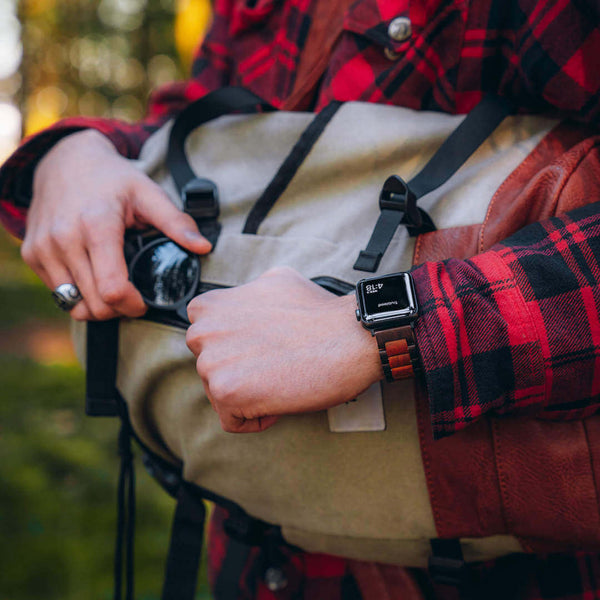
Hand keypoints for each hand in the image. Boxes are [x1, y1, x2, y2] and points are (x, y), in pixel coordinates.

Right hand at [21, 129, 211, 320]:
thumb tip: (204, 247)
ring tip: (114, 292)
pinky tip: (93, 280)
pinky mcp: (32, 254)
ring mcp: (44, 248)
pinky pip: (57, 294)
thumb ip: (176, 222)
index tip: (143, 302)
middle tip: (132, 299)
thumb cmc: (111, 178)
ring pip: (72, 305)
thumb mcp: (148, 193)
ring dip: (97, 307)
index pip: (112, 288)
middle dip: (118, 310)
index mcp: (97, 226)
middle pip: (94, 304)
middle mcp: (65, 239)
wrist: (64, 160)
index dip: (132, 304)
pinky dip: (77, 296)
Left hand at [186, 267, 381, 432]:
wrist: (349, 337)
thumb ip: (247, 295)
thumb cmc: (320, 313)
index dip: (236, 347)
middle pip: (211, 368)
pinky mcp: (226, 393)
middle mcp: (204, 331)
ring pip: (221, 394)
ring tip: (282, 378)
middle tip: (275, 364)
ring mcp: (212, 363)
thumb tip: (247, 302)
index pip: (206, 339)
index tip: (263, 347)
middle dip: (240, 371)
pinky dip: (258, 417)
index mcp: (210, 306)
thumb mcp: (275, 281)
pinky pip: (233, 420)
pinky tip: (281, 398)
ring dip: (250, 394)